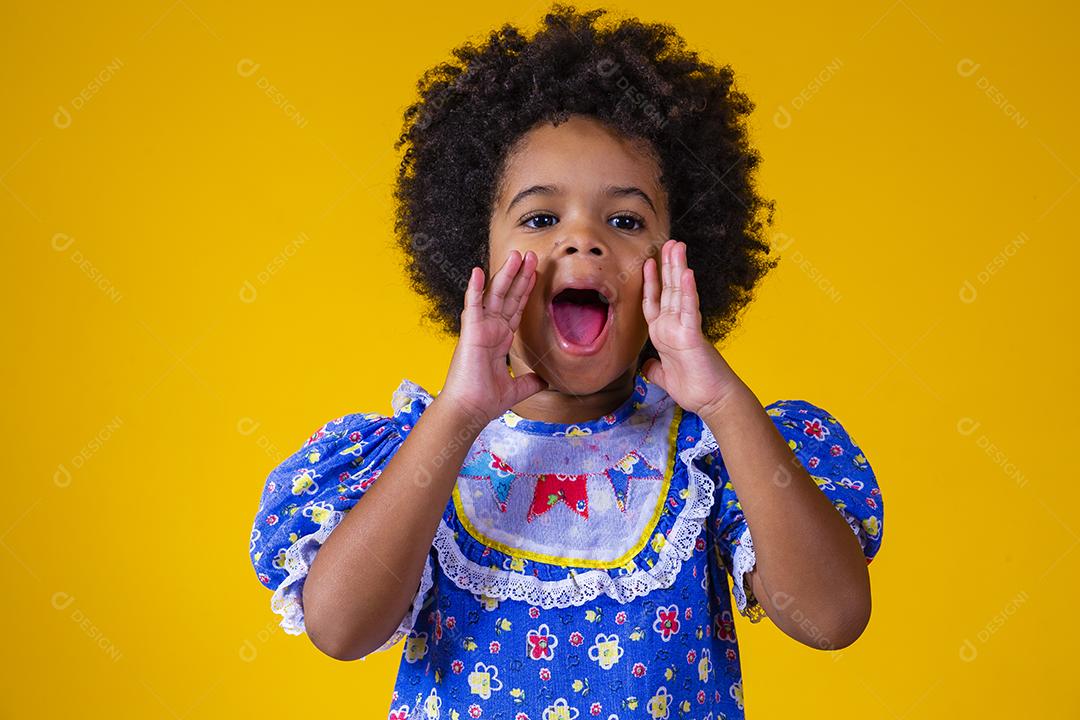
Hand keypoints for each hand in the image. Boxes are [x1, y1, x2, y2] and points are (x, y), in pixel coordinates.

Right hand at [440, 249, 547, 425]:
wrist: (469, 410)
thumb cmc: (485, 400)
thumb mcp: (515, 389)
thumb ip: (529, 382)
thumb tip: (545, 381)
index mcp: (501, 338)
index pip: (516, 308)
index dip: (526, 289)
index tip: (536, 272)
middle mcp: (491, 329)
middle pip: (508, 296)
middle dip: (520, 275)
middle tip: (531, 255)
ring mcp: (480, 328)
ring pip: (494, 295)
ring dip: (505, 274)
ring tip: (516, 255)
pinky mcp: (470, 332)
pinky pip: (473, 306)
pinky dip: (475, 289)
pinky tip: (478, 272)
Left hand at [641, 239, 744, 416]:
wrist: (712, 401)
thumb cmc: (694, 388)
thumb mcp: (664, 378)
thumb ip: (654, 369)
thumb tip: (646, 365)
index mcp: (665, 333)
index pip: (655, 302)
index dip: (651, 282)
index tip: (648, 263)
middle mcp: (674, 325)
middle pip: (669, 289)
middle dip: (668, 265)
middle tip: (669, 242)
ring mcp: (684, 327)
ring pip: (679, 292)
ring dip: (678, 268)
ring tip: (677, 246)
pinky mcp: (693, 334)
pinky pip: (689, 309)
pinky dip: (688, 291)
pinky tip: (687, 273)